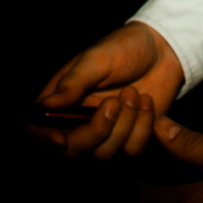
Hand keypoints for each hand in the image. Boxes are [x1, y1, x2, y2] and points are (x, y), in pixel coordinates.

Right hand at [29, 22, 183, 158]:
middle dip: (95, 132)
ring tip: (132, 94)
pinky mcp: (130, 139)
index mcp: (62, 100)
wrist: (164, 51)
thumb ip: (74, 82)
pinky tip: (146, 103)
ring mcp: (105, 134)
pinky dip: (143, 127)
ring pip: (104, 155)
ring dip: (123, 125)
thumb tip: (45, 105)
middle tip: (114, 102)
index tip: (60, 140)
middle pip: (71, 151)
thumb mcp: (98, 59)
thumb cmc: (124, 48)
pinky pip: (131, 150)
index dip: (43, 139)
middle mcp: (78, 122)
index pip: (37, 129)